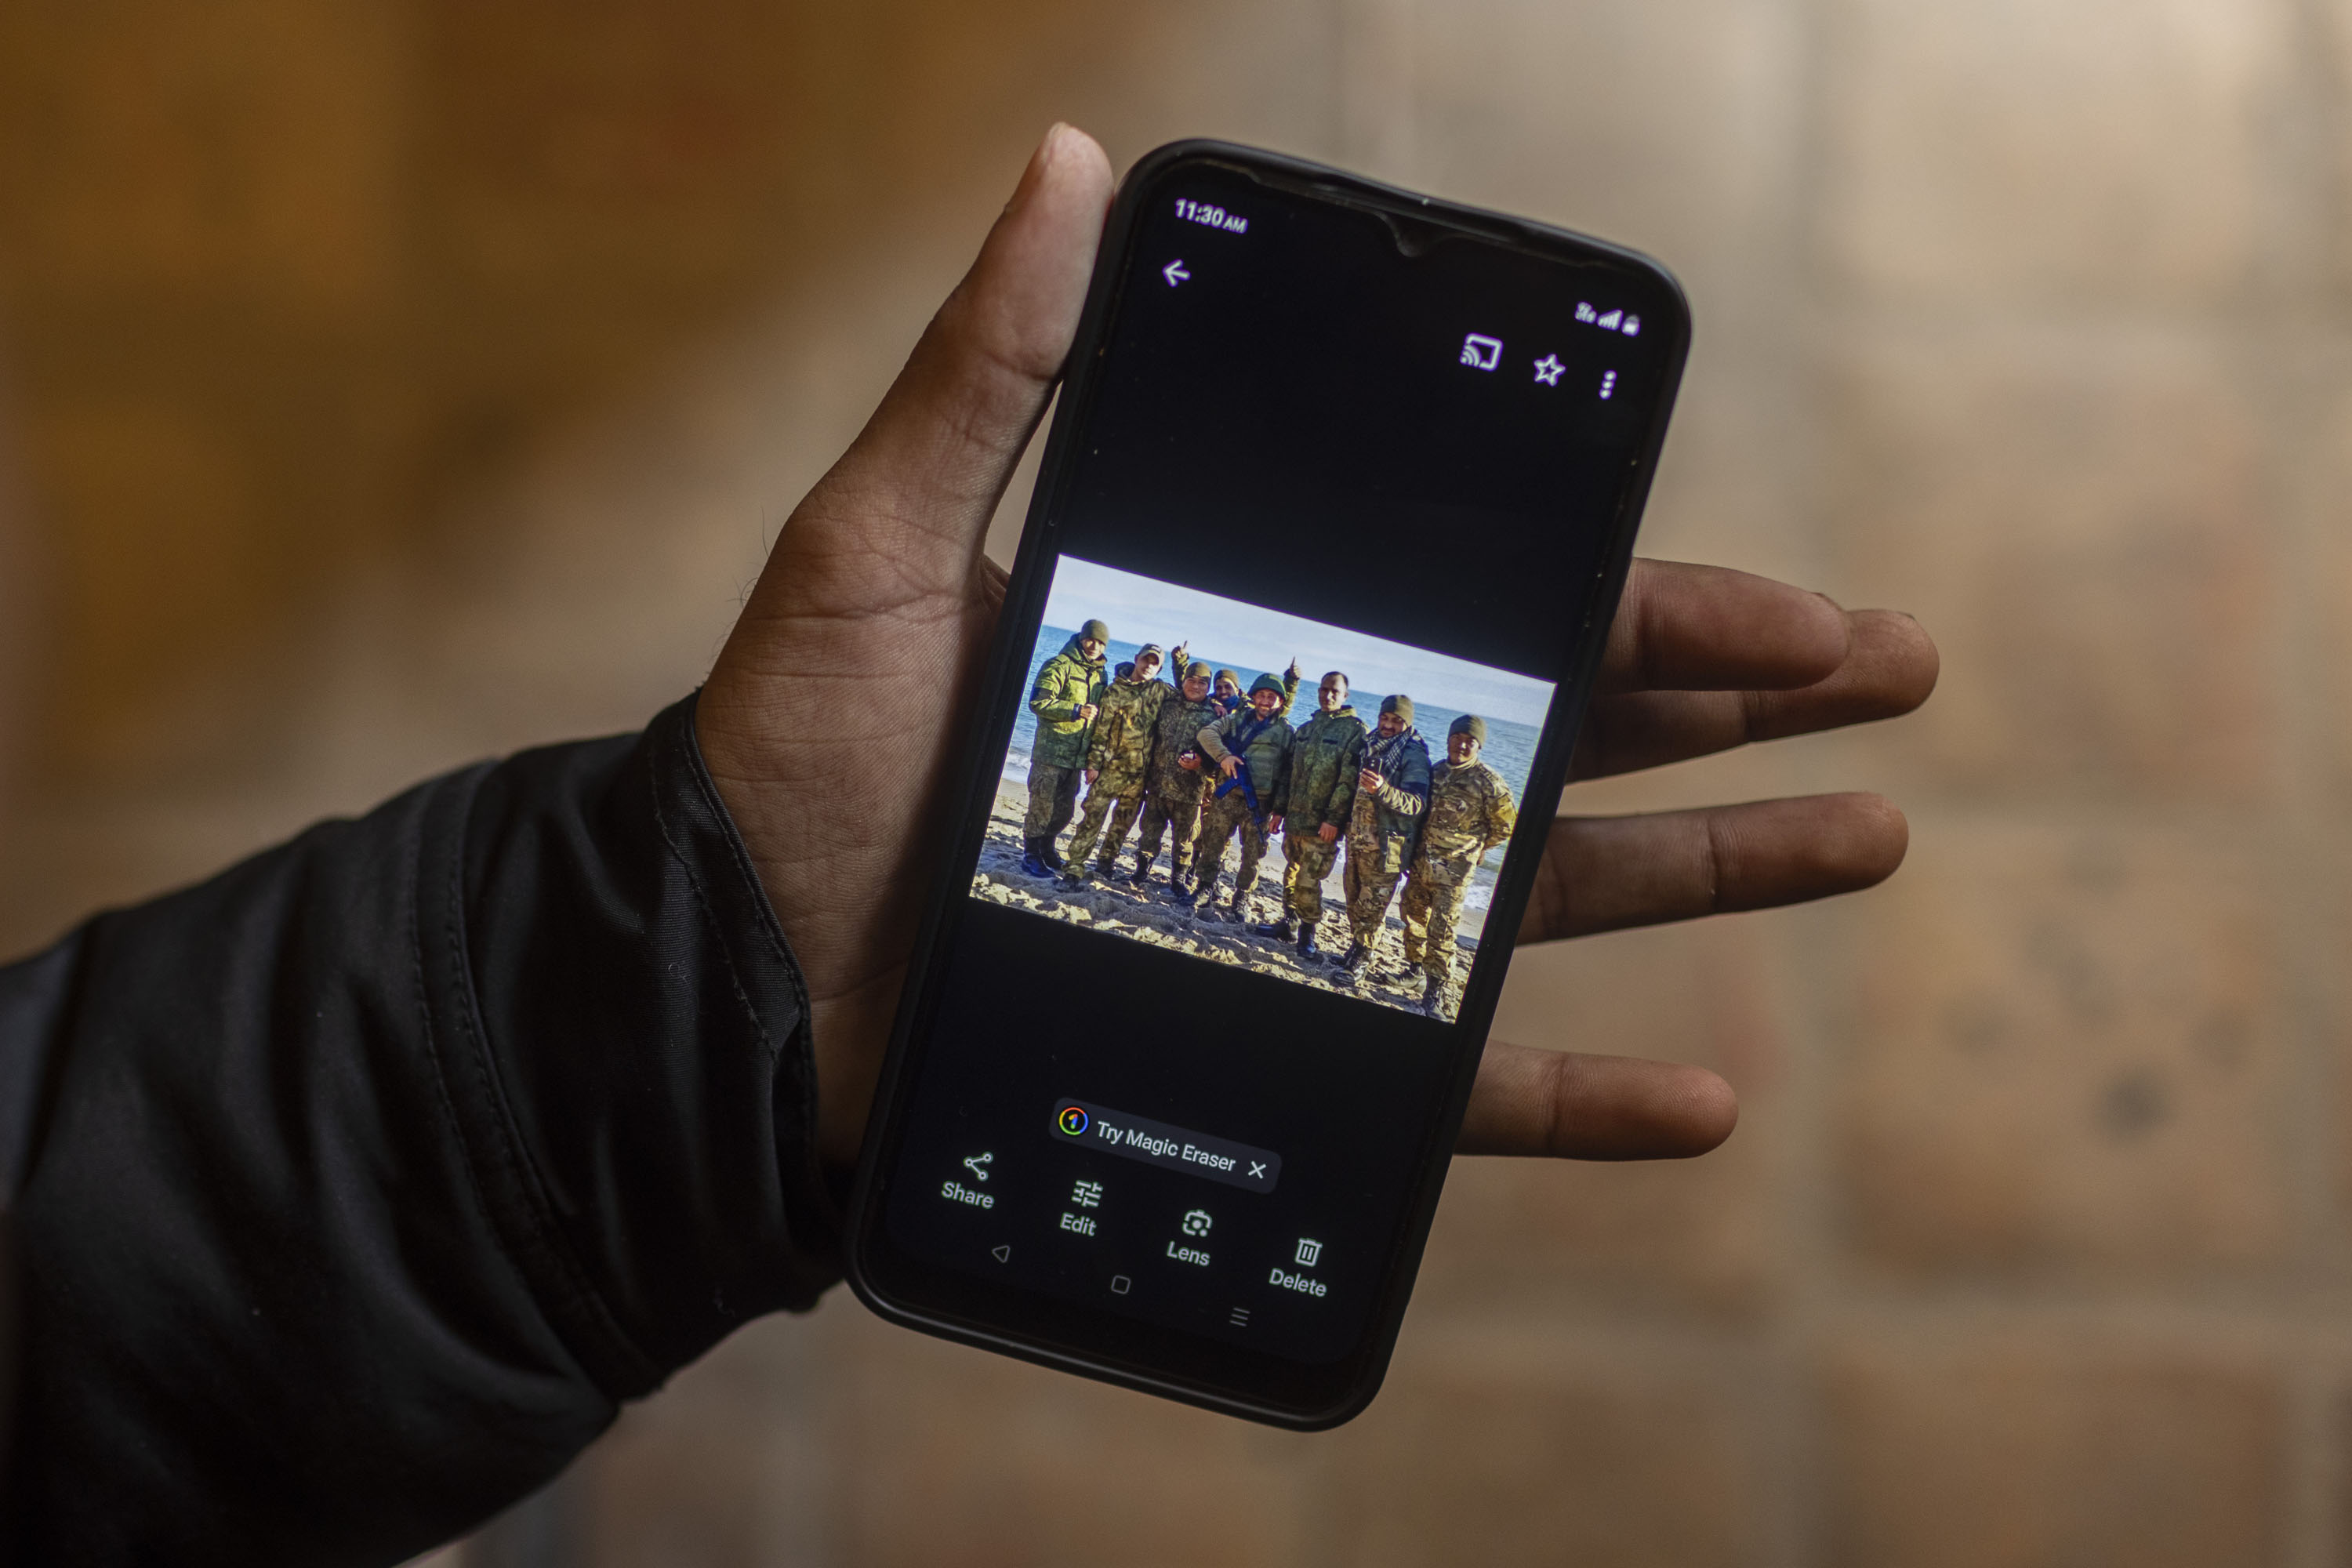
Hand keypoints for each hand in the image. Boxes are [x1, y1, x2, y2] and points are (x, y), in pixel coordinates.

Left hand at [695, 125, 1935, 1170]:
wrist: (720, 989)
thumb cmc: (786, 762)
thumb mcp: (879, 540)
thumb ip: (990, 369)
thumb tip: (1064, 156)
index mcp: (1252, 648)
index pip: (1482, 609)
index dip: (1642, 592)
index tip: (1771, 589)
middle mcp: (1300, 777)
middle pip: (1562, 733)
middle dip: (1738, 701)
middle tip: (1895, 668)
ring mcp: (1297, 922)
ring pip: (1546, 895)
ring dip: (1719, 870)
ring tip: (1875, 834)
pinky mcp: (1268, 1052)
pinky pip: (1449, 1089)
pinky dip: (1577, 1102)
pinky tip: (1710, 1098)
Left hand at [1176, 751, 1199, 772]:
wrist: (1200, 765)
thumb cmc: (1198, 759)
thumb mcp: (1197, 755)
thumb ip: (1194, 753)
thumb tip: (1191, 751)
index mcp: (1194, 762)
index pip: (1188, 760)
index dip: (1184, 758)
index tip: (1182, 756)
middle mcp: (1192, 765)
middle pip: (1185, 763)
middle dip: (1182, 761)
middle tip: (1179, 758)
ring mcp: (1191, 767)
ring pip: (1185, 766)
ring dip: (1181, 763)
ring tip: (1179, 761)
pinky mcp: (1190, 768)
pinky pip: (1185, 767)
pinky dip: (1182, 765)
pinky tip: (1180, 763)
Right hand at [1217, 754, 1240, 778]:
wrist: (1224, 755)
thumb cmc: (1231, 757)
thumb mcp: (1236, 758)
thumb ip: (1239, 761)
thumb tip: (1243, 764)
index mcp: (1231, 764)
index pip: (1233, 770)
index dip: (1235, 774)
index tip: (1236, 778)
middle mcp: (1227, 766)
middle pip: (1228, 773)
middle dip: (1230, 775)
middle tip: (1231, 775)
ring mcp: (1224, 766)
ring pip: (1226, 772)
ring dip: (1227, 772)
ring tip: (1229, 769)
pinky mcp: (1222, 766)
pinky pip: (1224, 770)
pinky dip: (1225, 770)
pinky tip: (1227, 768)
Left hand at [1318, 823, 1338, 843]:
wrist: (1332, 820)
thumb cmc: (1326, 823)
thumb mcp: (1322, 825)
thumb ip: (1320, 829)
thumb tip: (1319, 833)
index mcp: (1323, 829)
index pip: (1322, 836)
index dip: (1322, 838)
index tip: (1322, 839)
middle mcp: (1327, 830)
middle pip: (1326, 838)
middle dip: (1326, 840)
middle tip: (1326, 841)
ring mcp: (1331, 831)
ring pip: (1330, 837)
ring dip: (1329, 840)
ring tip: (1329, 840)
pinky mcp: (1334, 831)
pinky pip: (1334, 836)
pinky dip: (1333, 838)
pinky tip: (1332, 838)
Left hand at [1357, 767, 1381, 792]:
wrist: (1379, 789)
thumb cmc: (1379, 781)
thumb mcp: (1379, 777)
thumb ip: (1375, 774)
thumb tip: (1367, 771)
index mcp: (1377, 780)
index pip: (1371, 774)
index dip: (1367, 771)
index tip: (1363, 769)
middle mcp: (1374, 783)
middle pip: (1367, 777)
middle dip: (1363, 774)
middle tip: (1361, 773)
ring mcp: (1370, 786)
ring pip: (1364, 781)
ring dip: (1361, 778)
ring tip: (1360, 776)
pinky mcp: (1368, 789)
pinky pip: (1362, 784)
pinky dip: (1361, 782)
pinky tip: (1360, 780)